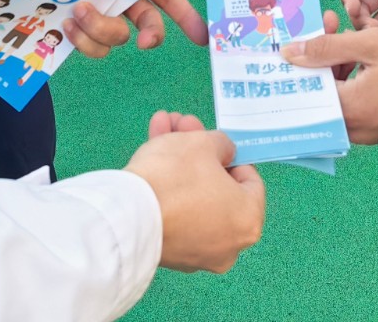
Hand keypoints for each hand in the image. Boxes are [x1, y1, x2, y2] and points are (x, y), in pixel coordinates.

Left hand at [22, 0, 207, 56]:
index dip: (187, 17)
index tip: (201, 38)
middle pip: (150, 24)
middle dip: (153, 35)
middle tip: (145, 42)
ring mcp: (100, 16)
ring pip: (119, 38)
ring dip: (103, 28)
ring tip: (81, 11)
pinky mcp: (79, 31)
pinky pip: (93, 47)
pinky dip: (83, 38)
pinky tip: (67, 23)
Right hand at [127, 116, 264, 272]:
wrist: (128, 216)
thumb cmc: (176, 177)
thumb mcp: (204, 143)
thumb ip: (222, 144)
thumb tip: (223, 153)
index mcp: (248, 220)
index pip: (249, 180)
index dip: (231, 153)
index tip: (212, 138)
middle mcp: (229, 244)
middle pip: (216, 185)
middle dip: (197, 149)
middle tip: (181, 124)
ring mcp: (197, 253)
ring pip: (192, 196)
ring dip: (177, 159)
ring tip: (160, 126)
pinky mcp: (169, 252)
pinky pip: (175, 213)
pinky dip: (166, 186)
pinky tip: (149, 153)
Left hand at [284, 12, 377, 145]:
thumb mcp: (369, 44)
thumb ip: (327, 47)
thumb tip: (289, 52)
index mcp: (347, 109)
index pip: (308, 86)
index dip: (304, 58)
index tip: (304, 33)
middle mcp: (353, 127)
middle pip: (321, 91)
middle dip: (320, 57)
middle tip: (328, 25)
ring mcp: (366, 130)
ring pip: (337, 96)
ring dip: (336, 65)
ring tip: (344, 32)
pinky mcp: (377, 127)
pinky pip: (353, 103)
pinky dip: (350, 79)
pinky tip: (358, 54)